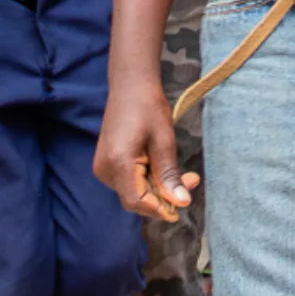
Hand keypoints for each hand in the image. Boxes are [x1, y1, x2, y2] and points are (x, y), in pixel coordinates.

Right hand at [95, 86, 198, 221]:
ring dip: (159, 189)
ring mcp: (103, 168)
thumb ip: (169, 175)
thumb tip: (181, 203)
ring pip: (134, 193)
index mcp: (117, 162)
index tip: (183, 204)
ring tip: (183, 174)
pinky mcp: (106, 165)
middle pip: (135, 199)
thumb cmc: (148, 107)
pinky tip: (163, 169)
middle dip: (165, 197)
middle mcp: (105, 169)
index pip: (136, 202)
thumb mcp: (164, 141)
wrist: (130, 86)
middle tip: (191, 180)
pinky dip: (149, 182)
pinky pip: (129, 183)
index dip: (160, 209)